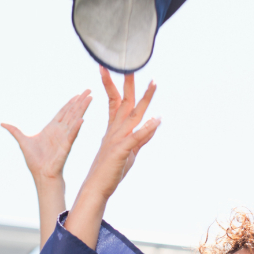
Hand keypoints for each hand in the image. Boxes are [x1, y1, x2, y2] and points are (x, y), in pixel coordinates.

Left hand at [1, 89, 91, 184]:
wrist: (41, 175)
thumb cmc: (34, 160)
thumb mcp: (23, 141)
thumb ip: (15, 130)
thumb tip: (2, 123)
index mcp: (52, 128)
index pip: (63, 112)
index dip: (71, 102)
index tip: (78, 94)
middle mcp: (60, 131)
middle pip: (72, 112)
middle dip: (80, 101)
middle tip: (89, 90)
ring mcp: (64, 138)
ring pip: (75, 120)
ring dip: (82, 109)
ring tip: (90, 98)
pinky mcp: (66, 147)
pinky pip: (72, 135)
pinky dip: (76, 128)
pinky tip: (82, 119)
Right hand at [83, 67, 158, 200]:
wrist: (96, 188)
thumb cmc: (110, 171)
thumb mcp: (130, 151)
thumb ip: (142, 137)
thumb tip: (155, 123)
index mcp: (114, 129)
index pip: (115, 101)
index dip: (113, 84)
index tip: (111, 68)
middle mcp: (116, 130)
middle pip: (124, 101)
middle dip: (129, 82)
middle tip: (131, 65)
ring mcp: (118, 139)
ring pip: (133, 114)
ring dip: (145, 99)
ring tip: (154, 83)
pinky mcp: (122, 151)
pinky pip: (137, 137)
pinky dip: (147, 128)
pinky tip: (157, 119)